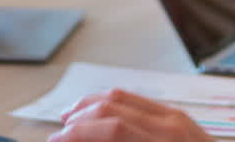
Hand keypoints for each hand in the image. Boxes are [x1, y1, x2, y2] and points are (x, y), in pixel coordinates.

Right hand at [48, 88, 213, 141]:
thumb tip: (88, 141)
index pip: (111, 128)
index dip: (77, 134)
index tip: (57, 141)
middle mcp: (170, 125)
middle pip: (112, 107)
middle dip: (79, 118)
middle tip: (60, 133)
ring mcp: (175, 116)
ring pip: (122, 96)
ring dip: (92, 106)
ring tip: (72, 118)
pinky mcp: (178, 115)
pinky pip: (138, 100)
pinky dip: (112, 103)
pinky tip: (99, 113)